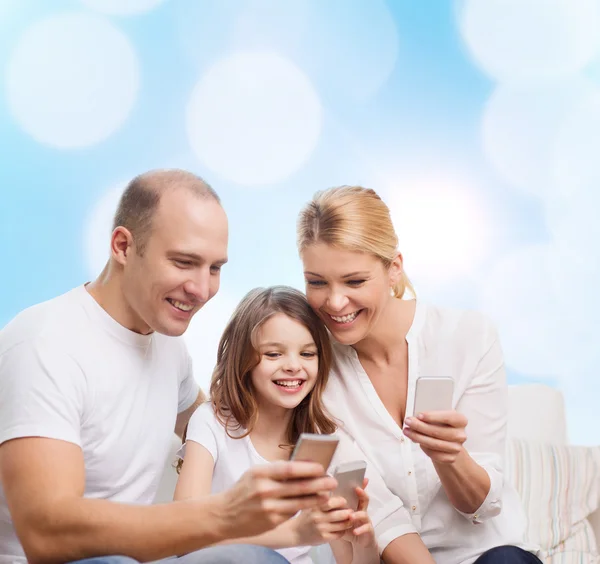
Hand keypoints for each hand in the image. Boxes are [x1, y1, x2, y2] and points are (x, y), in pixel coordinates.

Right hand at [218, 460, 336, 538]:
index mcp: (261, 473)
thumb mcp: (255, 473)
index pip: (290, 469)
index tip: (321, 467)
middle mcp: (265, 490)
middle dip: (319, 484)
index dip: (308, 468)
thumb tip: (301, 464)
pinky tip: (312, 504)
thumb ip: (276, 470)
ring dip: (316, 498)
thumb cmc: (243, 491)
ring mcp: (269, 507)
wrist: (224, 515)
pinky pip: (292, 513)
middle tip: (332, 481)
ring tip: (327, 494)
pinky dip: (304, 508)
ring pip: (300, 503)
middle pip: (299, 486)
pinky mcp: (272, 521)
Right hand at [293, 495, 353, 545]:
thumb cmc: (306, 515)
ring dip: (348, 522)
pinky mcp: (323, 538)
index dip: (341, 501)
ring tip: (350, 518)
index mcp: (315, 506)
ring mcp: (320, 528)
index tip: (344, 501)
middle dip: (348, 512)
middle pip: (340, 514)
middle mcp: (317, 517)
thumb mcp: (310, 502)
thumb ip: (320, 493)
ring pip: (342, 525)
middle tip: (351, 510)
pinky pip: (339, 534)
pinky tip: (343, 527)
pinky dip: (343, 530)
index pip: (331, 502)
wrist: (295, 533)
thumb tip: (330, 479)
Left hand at [342, 480, 376, 549]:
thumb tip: (322, 494)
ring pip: (364, 514)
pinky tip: (355, 531)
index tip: (357, 477)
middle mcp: (362, 510)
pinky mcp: (368, 530)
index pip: (357, 492)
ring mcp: (366, 520)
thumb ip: (335, 505)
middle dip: (362, 493)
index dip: (358, 484)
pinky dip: (360, 530)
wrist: (358, 541)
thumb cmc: (348, 526)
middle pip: (364, 499)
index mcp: (355, 504)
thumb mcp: (341, 515)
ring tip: (351, 516)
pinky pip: (366, 528)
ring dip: (358, 514)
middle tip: (357, 489)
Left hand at [403, 410, 467, 463]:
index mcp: (460, 420)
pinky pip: (434, 454)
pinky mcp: (450, 458)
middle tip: (408, 421)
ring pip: (434, 444)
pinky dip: (423, 447)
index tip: (419, 415)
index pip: (448, 417)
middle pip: (438, 431)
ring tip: (407, 431)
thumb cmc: (441, 424)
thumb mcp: (439, 415)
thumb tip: (416, 415)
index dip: (433, 416)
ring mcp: (457, 448)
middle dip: (420, 426)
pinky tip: (416, 440)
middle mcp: (461, 434)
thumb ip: (431, 413)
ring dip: (418, 437)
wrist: (447, 441)